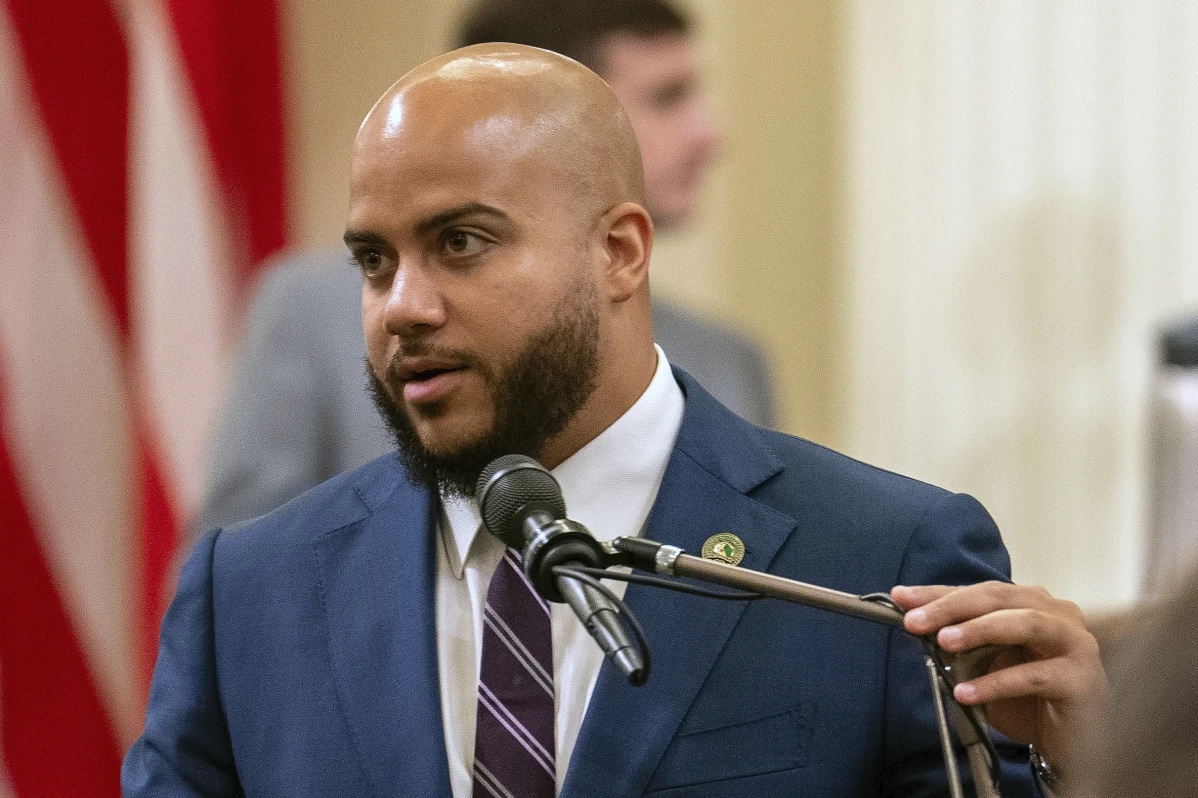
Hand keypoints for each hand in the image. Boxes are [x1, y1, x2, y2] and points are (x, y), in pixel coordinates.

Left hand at [891, 581, 1106, 769]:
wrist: (1070, 743)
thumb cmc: (1027, 698)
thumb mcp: (985, 664)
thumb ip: (960, 642)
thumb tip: (916, 624)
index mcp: (1032, 603)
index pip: (979, 592)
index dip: (939, 593)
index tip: (901, 597)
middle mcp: (1057, 614)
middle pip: (1000, 598)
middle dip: (953, 607)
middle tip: (915, 620)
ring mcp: (1075, 644)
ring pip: (1026, 623)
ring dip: (980, 630)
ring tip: (944, 642)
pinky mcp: (1082, 679)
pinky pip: (1034, 676)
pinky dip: (996, 683)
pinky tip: (965, 693)